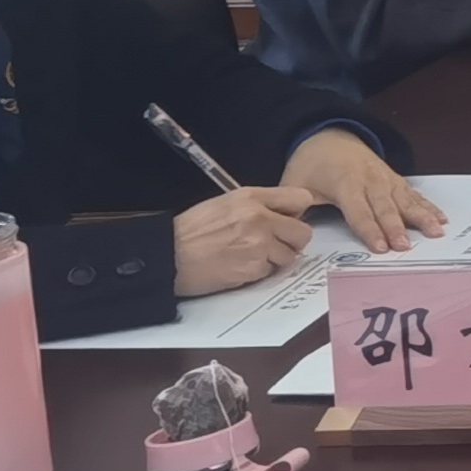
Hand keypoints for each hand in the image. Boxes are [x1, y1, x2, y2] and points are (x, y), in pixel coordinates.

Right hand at [171, 184, 315, 295]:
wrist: (167, 256)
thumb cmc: (191, 230)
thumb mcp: (225, 203)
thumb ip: (259, 204)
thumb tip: (287, 215)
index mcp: (252, 197)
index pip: (302, 198)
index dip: (297, 213)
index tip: (289, 220)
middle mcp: (260, 218)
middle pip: (304, 233)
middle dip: (292, 241)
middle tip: (275, 244)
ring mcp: (259, 245)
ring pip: (289, 256)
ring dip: (275, 259)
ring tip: (250, 256)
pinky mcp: (253, 268)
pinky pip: (270, 272)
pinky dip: (259, 272)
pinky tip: (239, 266)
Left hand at [281, 127, 444, 252]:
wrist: (329, 135)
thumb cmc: (311, 164)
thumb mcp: (294, 182)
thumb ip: (293, 208)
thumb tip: (287, 232)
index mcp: (345, 183)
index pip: (358, 210)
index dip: (370, 229)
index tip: (381, 247)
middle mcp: (370, 180)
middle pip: (385, 207)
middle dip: (396, 227)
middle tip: (406, 246)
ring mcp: (386, 178)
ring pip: (405, 200)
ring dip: (421, 216)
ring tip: (436, 232)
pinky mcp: (395, 179)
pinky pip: (414, 194)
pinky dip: (428, 206)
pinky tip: (441, 218)